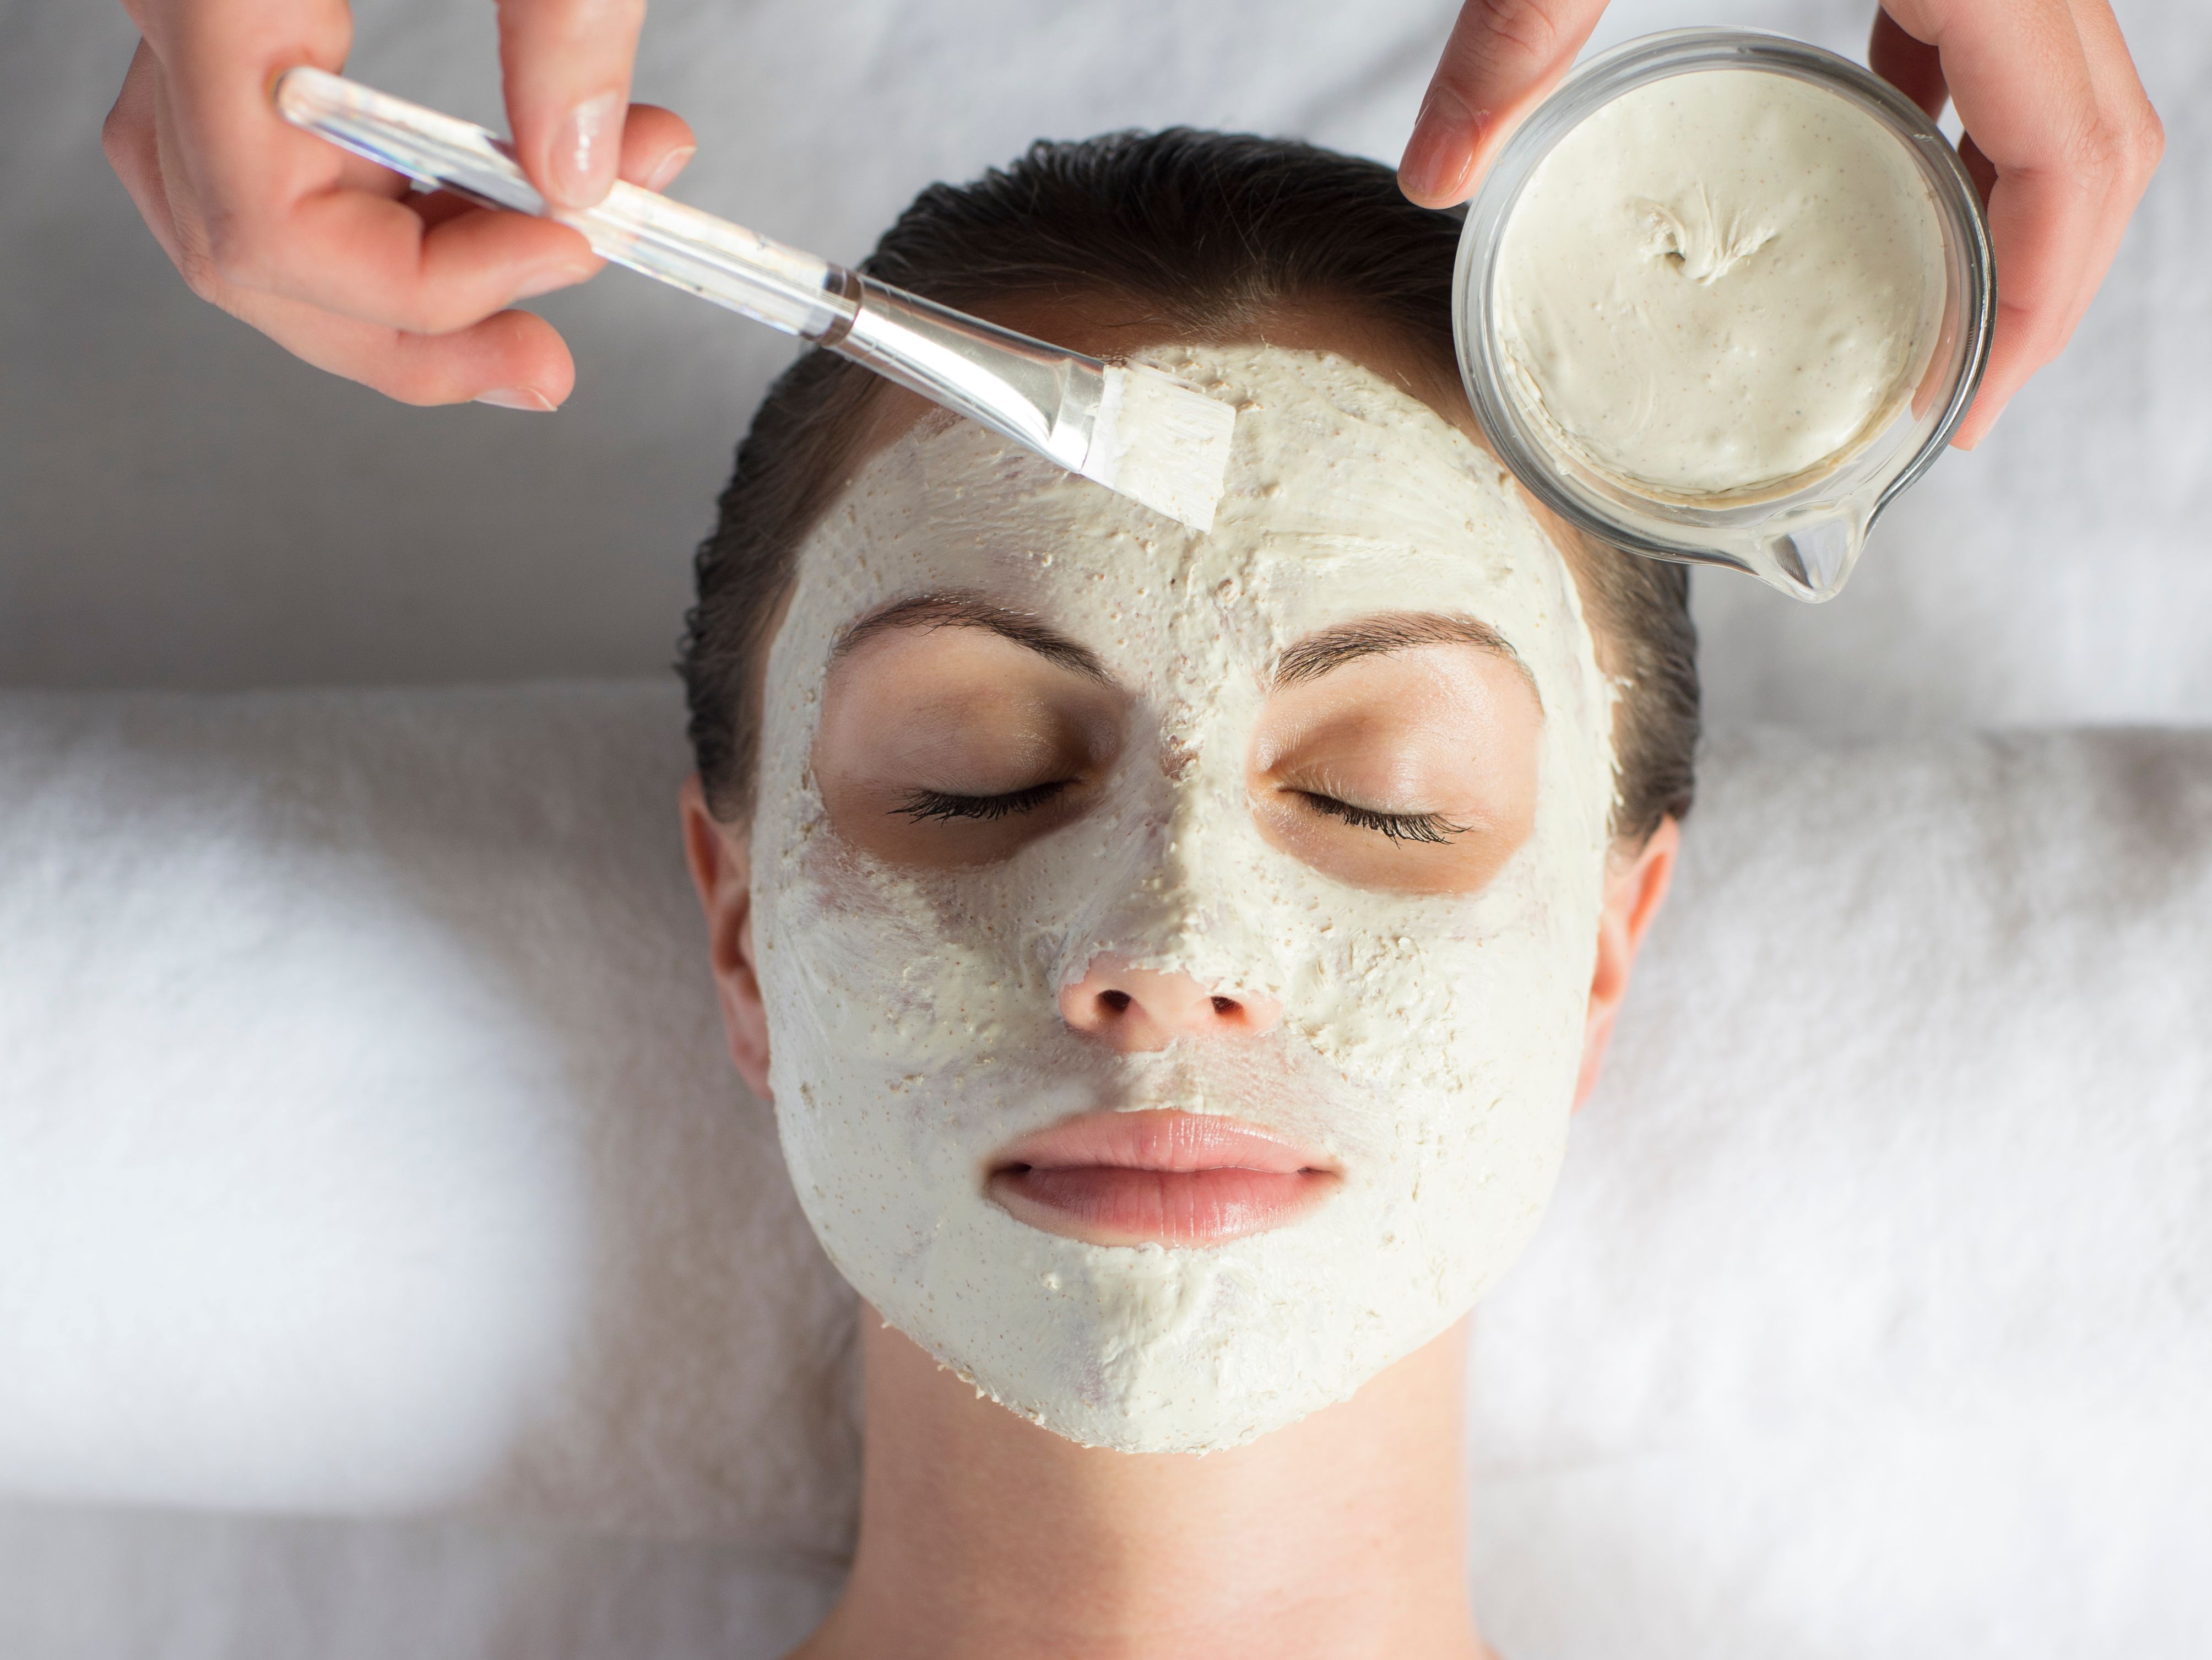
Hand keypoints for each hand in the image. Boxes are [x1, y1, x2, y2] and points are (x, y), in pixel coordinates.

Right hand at [102, 0, 697, 409]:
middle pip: (249, 257)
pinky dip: (396, 211)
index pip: (270, 228)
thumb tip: (584, 175)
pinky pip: (280, 163)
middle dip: (418, 334)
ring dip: (417, 282)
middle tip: (547, 364)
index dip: (429, 287)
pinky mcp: (227, 26)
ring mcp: (184, 27)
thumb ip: (563, 17)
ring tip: (554, 275)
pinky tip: (498, 212)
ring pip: (256, 227)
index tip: (570, 253)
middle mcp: (168, 11)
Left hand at [1400, 0, 2162, 447]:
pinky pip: (2004, 1)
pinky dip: (1963, 82)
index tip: (1962, 416)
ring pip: (2072, 69)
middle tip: (1949, 398)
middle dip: (2044, 279)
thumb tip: (1431, 175)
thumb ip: (1514, 32)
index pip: (2073, 155)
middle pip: (2104, 131)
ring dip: (2013, 191)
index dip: (2042, 305)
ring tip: (1928, 305)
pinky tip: (1886, 131)